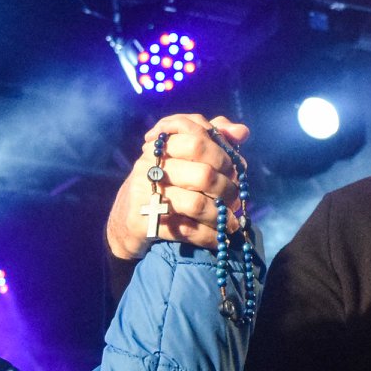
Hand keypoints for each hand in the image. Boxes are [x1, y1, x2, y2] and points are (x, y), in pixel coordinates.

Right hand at [105, 114, 252, 259]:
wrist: (127, 219)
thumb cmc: (164, 183)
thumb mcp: (181, 157)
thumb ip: (212, 139)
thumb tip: (243, 132)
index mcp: (162, 145)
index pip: (198, 137)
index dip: (224, 152)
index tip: (234, 167)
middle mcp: (151, 166)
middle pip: (204, 173)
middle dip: (227, 188)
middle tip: (235, 198)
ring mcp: (147, 195)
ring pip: (197, 204)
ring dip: (220, 215)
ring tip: (231, 221)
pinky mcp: (146, 223)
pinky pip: (187, 231)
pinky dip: (209, 236)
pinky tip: (219, 238)